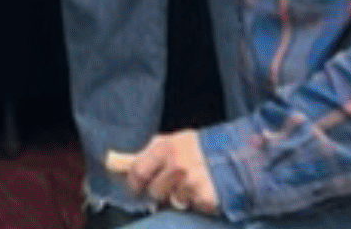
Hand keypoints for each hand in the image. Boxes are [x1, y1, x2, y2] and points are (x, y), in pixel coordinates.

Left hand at [106, 133, 220, 214]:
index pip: (138, 170)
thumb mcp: (173, 142)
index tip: (136, 187)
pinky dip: (194, 204)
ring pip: (172, 202)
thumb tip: (116, 162)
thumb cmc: (198, 148)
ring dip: (178, 198)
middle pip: (154, 191)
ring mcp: (191, 184)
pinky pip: (190, 208)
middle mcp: (176, 166)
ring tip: (189, 186)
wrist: (234, 155)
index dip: (134, 182)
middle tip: (169, 185)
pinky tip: (200, 192)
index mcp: (165, 148)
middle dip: (159, 191)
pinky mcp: (204, 200)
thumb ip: (149, 153)